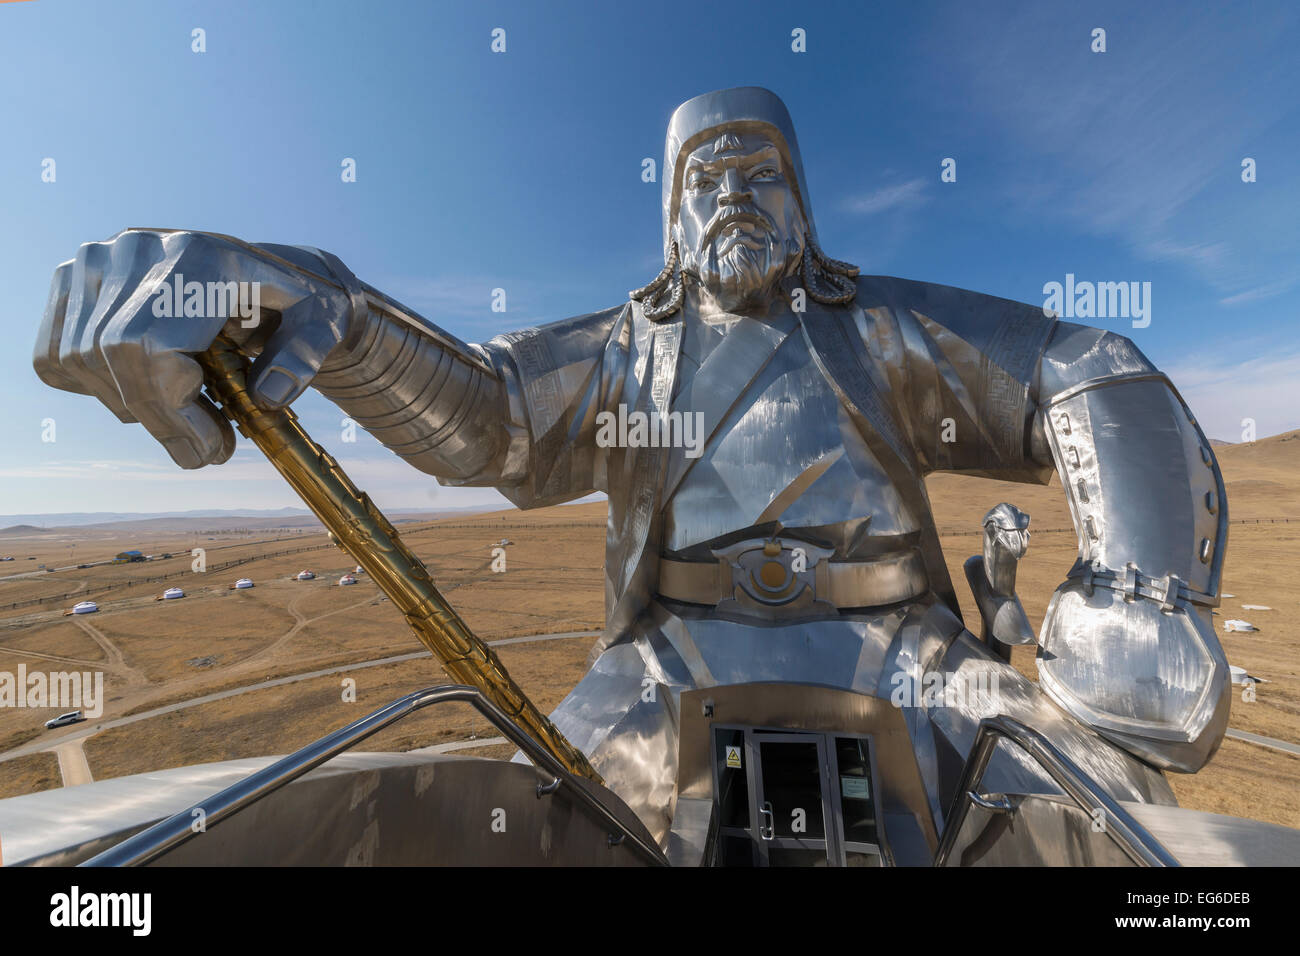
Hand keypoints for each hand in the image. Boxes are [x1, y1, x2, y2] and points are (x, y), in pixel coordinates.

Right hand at [33, 229, 355, 467]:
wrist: (269, 269)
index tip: (215, 448)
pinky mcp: (77, 278)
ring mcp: (100, 261)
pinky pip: (58, 354)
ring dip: (133, 409)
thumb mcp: (325, 324)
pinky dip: (96, 388)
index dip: (175, 410)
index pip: (153, 346)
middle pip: (115, 357)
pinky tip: (149, 393)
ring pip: (82, 360)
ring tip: (187, 425)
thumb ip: (305, 357)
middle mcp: (138, 249)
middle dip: (159, 421)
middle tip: (204, 454)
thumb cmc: (300, 302)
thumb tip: (267, 395)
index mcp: (200, 257)